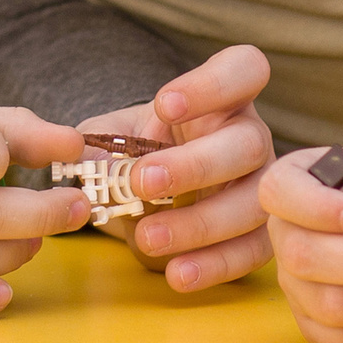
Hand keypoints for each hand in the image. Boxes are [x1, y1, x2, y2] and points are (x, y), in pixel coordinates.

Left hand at [78, 43, 275, 292]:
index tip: (165, 104)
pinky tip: (177, 272)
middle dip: (196, 165)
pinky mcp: (260, 233)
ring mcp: (261, 187)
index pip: (243, 69)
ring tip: (147, 237)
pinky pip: (253, 251)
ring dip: (201, 223)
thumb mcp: (112, 137)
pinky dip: (215, 264)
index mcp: (224, 100)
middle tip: (142, 182)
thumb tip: (81, 163)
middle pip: (248, 143)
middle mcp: (251, 137)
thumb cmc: (137, 155)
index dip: (212, 85)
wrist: (147, 198)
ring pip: (254, 202)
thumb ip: (96, 144)